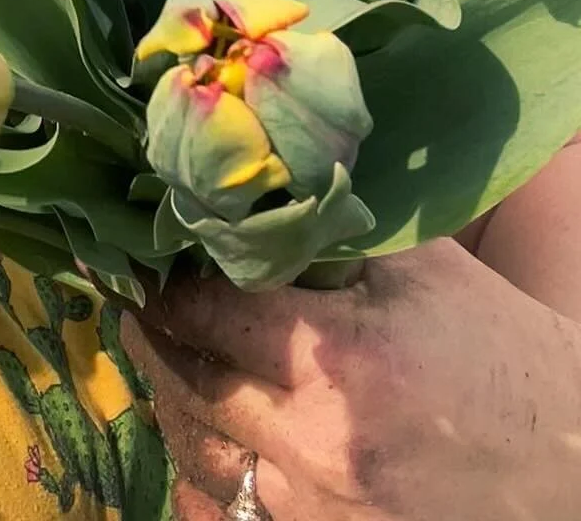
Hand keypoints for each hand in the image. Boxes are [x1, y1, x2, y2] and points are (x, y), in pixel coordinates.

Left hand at [120, 238, 580, 519]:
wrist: (573, 470)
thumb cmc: (499, 354)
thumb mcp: (421, 271)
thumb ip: (327, 232)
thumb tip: (243, 188)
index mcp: (338, 359)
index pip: (204, 310)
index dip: (167, 278)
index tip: (145, 253)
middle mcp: (316, 444)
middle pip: (187, 380)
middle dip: (157, 334)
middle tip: (138, 297)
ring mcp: (316, 512)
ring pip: (198, 448)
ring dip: (176, 397)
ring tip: (166, 352)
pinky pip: (229, 507)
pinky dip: (211, 464)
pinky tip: (212, 423)